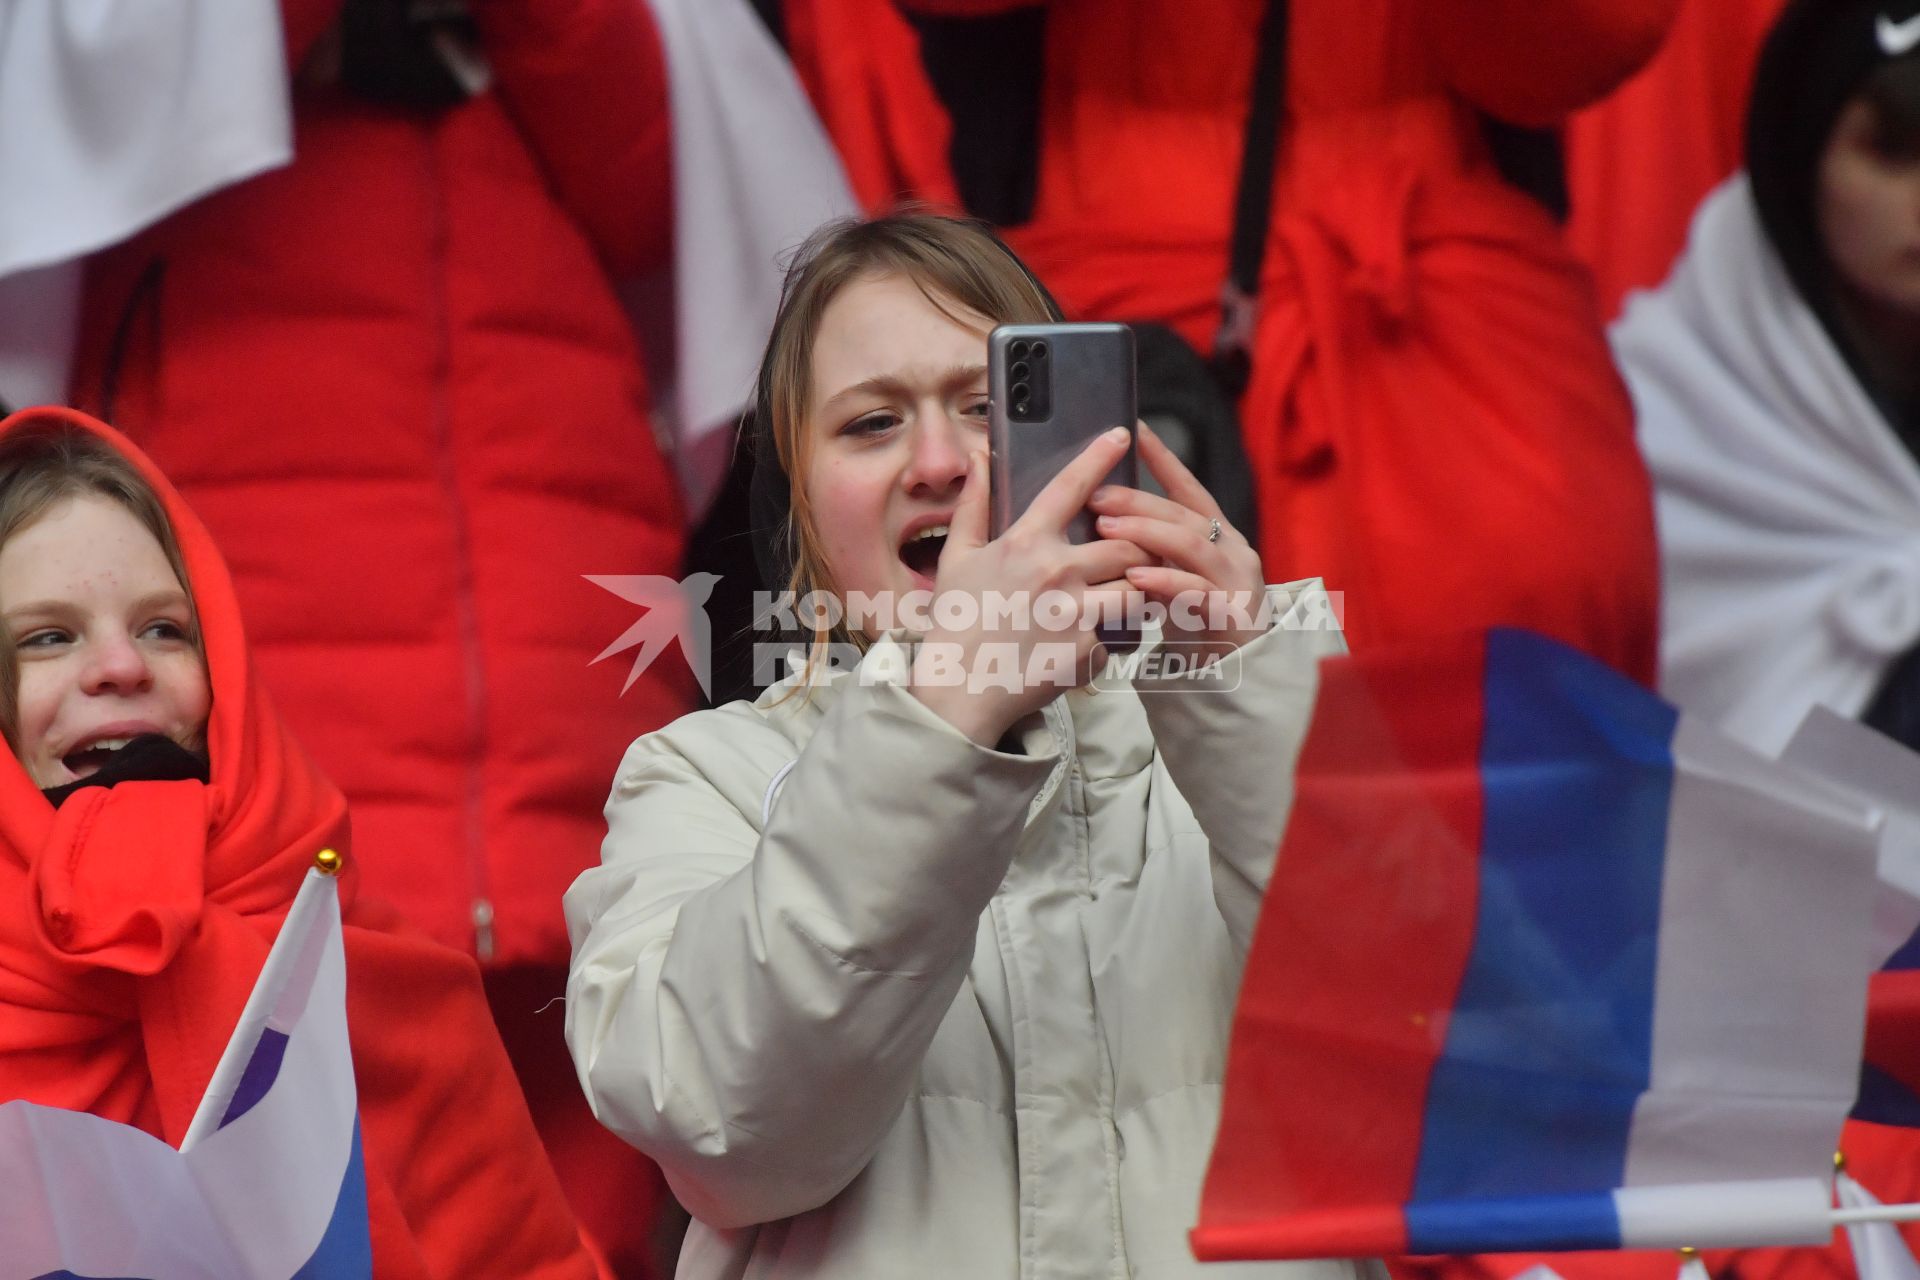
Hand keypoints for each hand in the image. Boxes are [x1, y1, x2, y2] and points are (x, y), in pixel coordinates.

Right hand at [909, 427, 1150, 745]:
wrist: (958, 692)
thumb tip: (980, 460)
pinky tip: (1089, 645)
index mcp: (1025, 543)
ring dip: (1137, 590)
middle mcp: (1057, 572)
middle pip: (1127, 543)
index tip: (1122, 435)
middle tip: (1136, 550)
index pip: (1071, 487)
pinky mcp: (1089, 650)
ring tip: (1128, 595)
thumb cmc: (955, 624)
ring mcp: (1077, 612)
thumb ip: (973, 507)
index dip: (1099, 457)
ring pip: (1137, 588)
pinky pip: (1117, 636)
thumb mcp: (956, 559)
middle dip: (1139, 545)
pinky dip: (1109, 639)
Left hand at [1087, 422, 1266, 663]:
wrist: (1234, 678)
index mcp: (1216, 535)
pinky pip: (1197, 592)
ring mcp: (1236, 580)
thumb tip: (1101, 520)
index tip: (1133, 429)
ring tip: (1107, 529)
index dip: (1162, 458)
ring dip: (1146, 533)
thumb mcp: (1172, 579)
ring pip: (1191, 545)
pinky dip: (1165, 582)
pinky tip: (1136, 579)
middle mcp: (1231, 549)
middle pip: (1182, 514)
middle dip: (1138, 500)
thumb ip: (1150, 551)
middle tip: (1096, 495)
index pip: (1187, 488)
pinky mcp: (1233, 614)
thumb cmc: (1195, 624)